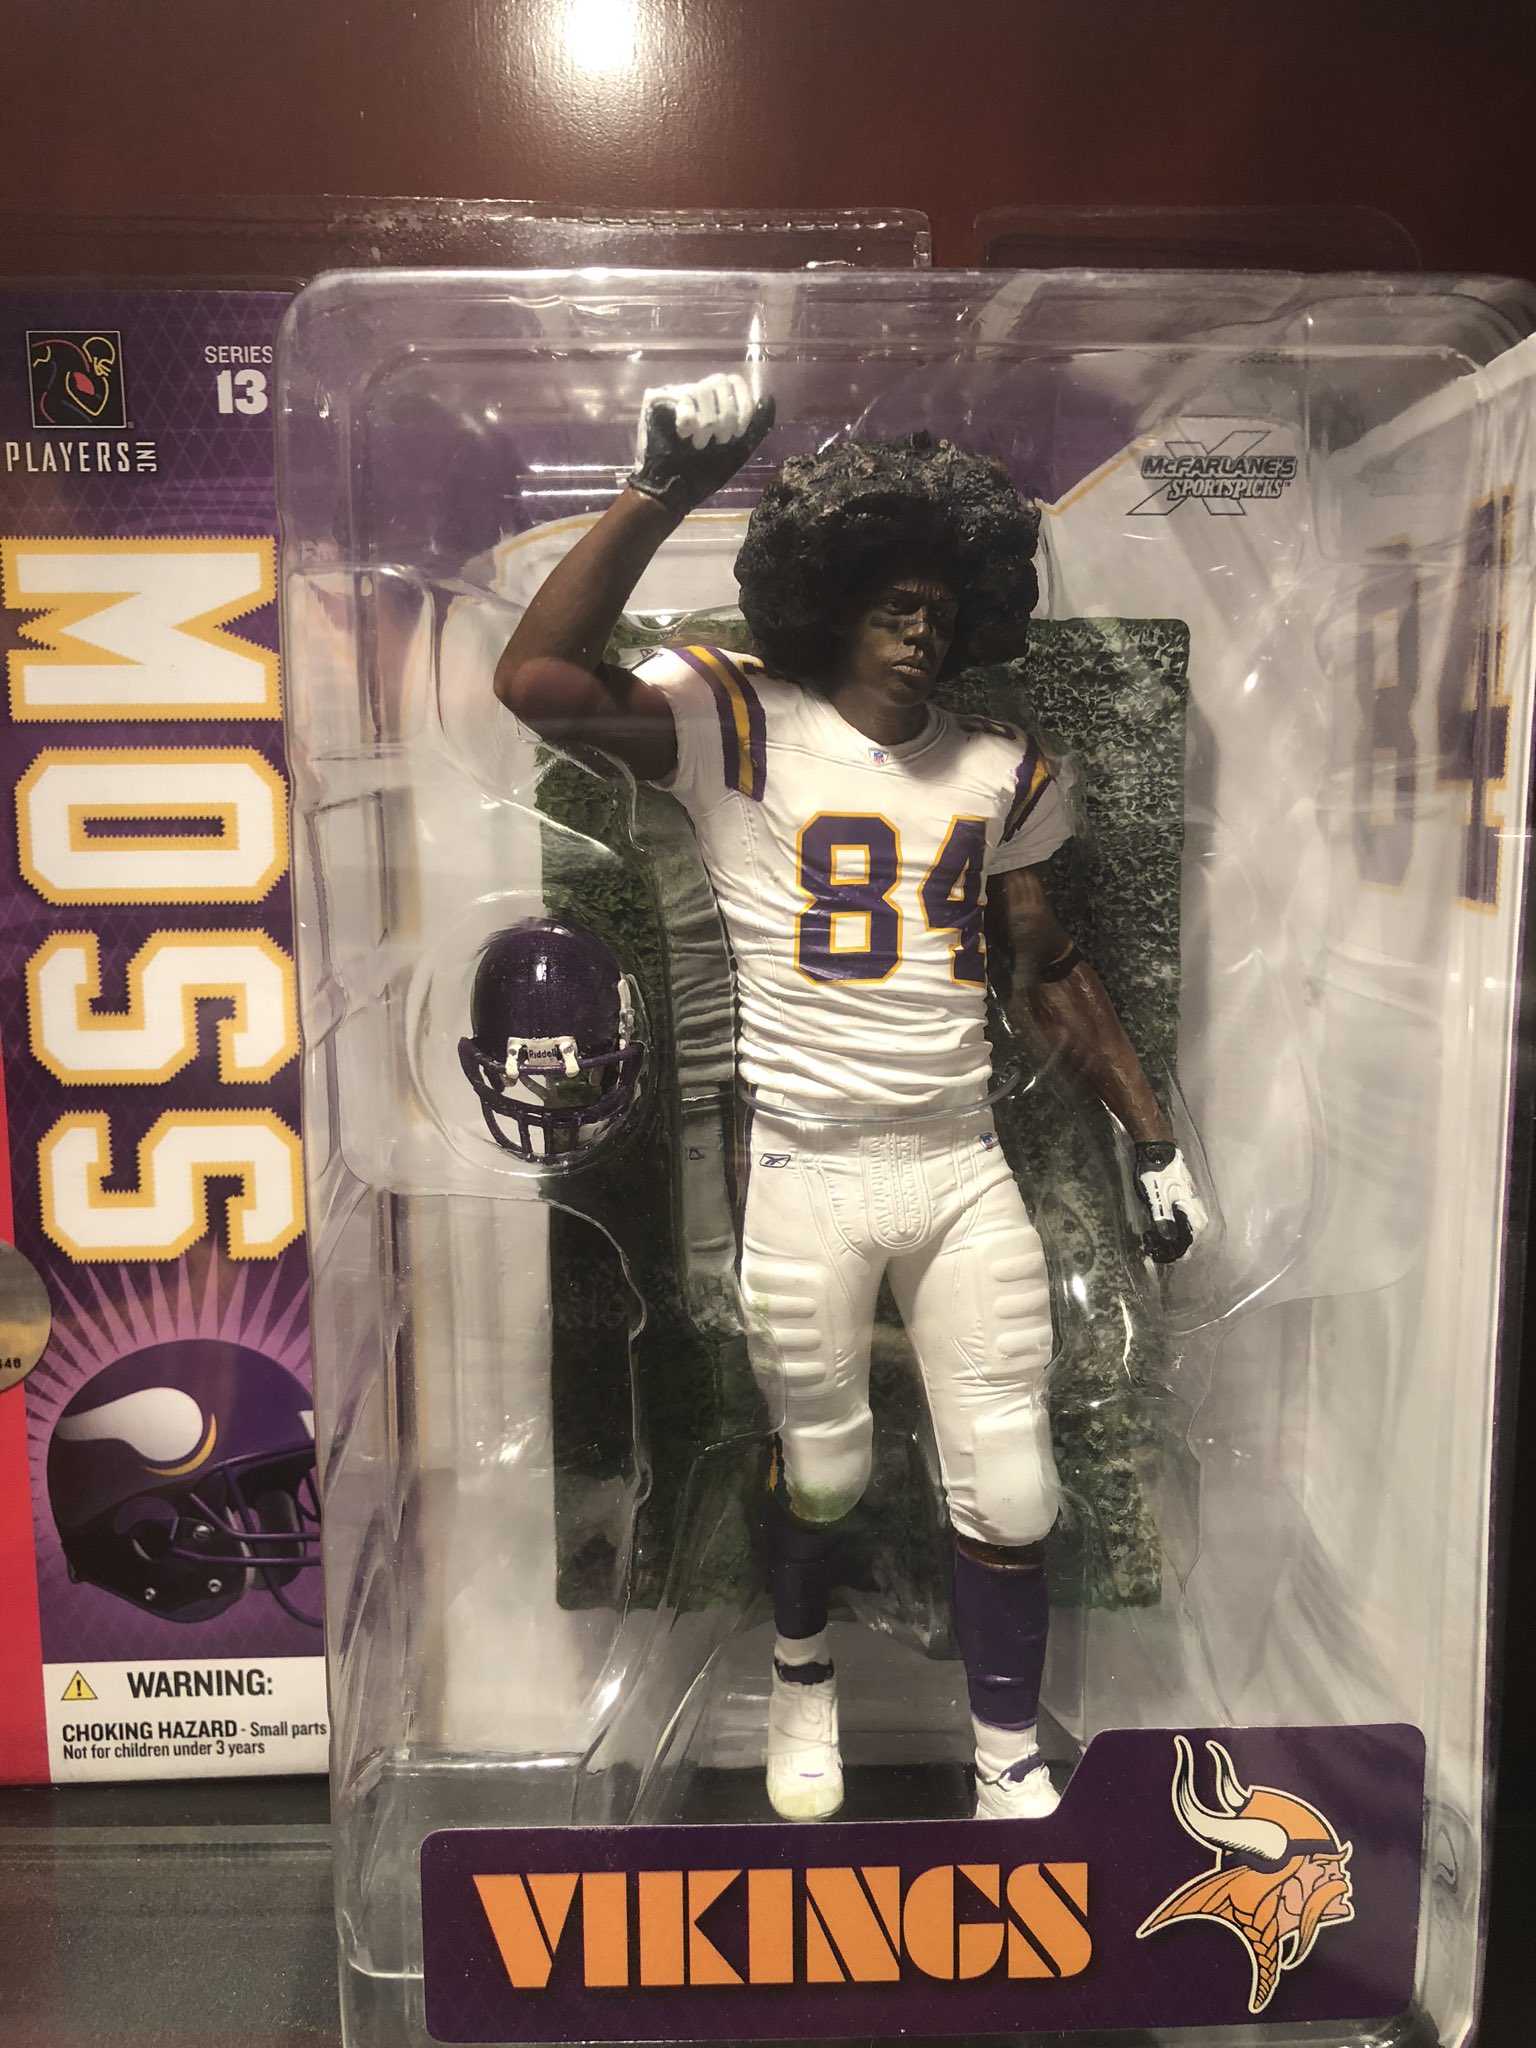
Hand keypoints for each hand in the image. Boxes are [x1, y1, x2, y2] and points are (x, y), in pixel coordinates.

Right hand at [627, 373, 774, 512]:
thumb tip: (768, 398)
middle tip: (719, 441)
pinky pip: (684, 398)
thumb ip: (756, 425)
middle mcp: (698, 393)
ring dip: (707, 423)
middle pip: (720, 382)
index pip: (736, 382)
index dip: (743, 405)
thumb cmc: (704, 473)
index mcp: (717, 402)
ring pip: (703, 389)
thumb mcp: (739, 450)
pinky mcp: (658, 401)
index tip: (739, 433)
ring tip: (699, 444)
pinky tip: (683, 436)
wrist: (674, 490)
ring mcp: (678, 395)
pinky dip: (689, 421)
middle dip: (726, 417)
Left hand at [1131, 1141, 1207, 1264]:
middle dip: (1171, 1248)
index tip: (1154, 1252)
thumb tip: (1166, 1243)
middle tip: (1152, 1245)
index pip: (1186, 1248)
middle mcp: (1201, 1217)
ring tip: (1154, 1238)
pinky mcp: (1190, 1202)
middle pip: (1188, 1243)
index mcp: (1195, 1219)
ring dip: (1173, 1239)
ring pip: (1187, 1233)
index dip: (1170, 1254)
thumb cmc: (1156, 1177)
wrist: (1160, 1153)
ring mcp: (1196, 1209)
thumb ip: (1163, 1225)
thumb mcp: (1155, 1203)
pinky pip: (1185, 1223)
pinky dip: (1175, 1229)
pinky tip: (1161, 1227)